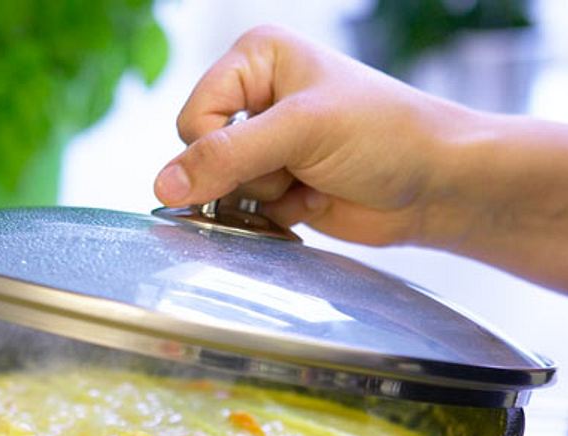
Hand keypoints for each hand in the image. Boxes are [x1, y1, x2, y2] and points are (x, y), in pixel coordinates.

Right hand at [154, 26, 567, 291]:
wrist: (435, 186)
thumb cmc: (384, 135)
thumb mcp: (301, 131)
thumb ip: (227, 156)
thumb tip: (163, 183)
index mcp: (255, 58)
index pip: (194, 115)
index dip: (217, 148)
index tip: (267, 156)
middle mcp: (255, 96)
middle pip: (202, 154)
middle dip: (248, 173)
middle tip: (295, 166)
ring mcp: (266, 143)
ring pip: (221, 188)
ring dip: (265, 196)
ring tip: (310, 181)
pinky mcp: (276, 183)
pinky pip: (243, 211)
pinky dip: (275, 215)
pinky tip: (312, 200)